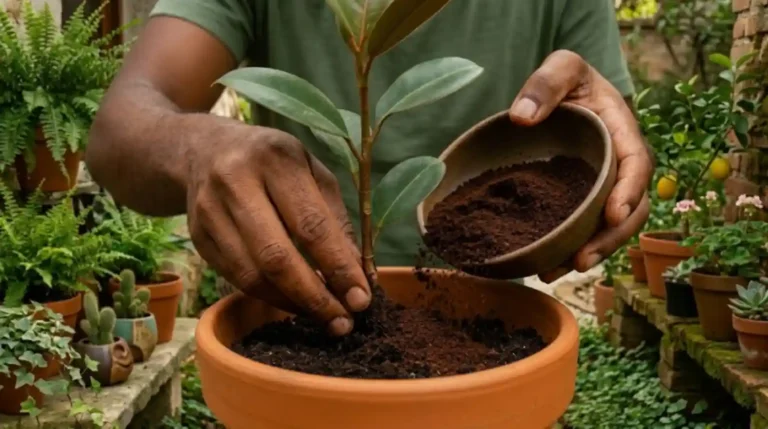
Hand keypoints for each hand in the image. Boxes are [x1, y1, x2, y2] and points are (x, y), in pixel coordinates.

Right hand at [186, 125, 369, 334]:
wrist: (205, 149)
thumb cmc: (274, 162)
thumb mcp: (313, 172)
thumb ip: (335, 219)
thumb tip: (356, 275)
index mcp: (276, 159)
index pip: (311, 225)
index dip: (338, 267)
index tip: (361, 300)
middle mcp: (236, 182)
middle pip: (276, 256)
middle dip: (314, 297)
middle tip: (343, 322)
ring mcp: (209, 211)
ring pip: (252, 275)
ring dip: (292, 304)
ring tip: (323, 317)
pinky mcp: (196, 237)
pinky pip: (236, 279)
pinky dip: (269, 297)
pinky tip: (294, 302)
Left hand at [508, 50, 652, 282]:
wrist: (563, 93)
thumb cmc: (568, 78)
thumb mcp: (562, 66)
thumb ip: (546, 83)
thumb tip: (522, 117)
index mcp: (623, 133)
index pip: (636, 165)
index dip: (629, 191)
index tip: (613, 214)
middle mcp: (619, 167)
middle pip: (630, 210)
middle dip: (609, 239)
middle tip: (581, 260)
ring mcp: (604, 187)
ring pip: (608, 229)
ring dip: (588, 254)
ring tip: (555, 272)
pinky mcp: (584, 201)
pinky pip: (585, 230)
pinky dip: (569, 250)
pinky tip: (544, 267)